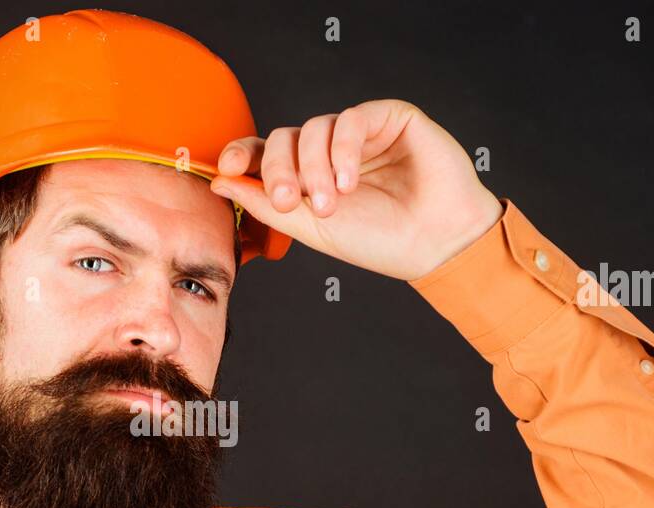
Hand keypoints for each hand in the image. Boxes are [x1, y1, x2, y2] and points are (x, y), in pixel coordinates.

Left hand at [209, 99, 504, 280]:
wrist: (435, 243)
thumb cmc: (379, 240)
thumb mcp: (311, 228)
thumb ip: (266, 204)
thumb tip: (218, 181)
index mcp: (308, 175)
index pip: (265, 153)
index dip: (242, 155)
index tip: (228, 170)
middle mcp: (330, 150)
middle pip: (284, 139)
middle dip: (279, 171)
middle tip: (290, 203)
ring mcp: (359, 132)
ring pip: (314, 128)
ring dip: (314, 167)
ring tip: (331, 202)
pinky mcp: (389, 117)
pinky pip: (350, 119)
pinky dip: (342, 150)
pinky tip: (348, 181)